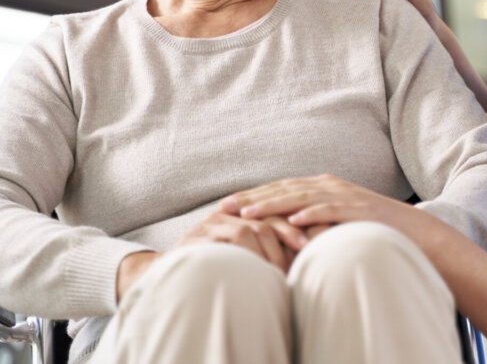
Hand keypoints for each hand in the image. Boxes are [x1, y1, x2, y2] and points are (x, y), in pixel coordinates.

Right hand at [174, 211, 307, 272]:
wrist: (168, 273)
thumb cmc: (213, 267)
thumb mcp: (243, 255)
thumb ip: (266, 250)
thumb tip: (304, 257)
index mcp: (243, 214)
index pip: (277, 213)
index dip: (298, 224)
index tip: (318, 238)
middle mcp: (231, 213)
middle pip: (269, 217)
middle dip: (290, 234)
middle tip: (307, 250)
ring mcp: (216, 221)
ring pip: (254, 227)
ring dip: (272, 250)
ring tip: (284, 269)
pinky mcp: (204, 233)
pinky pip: (236, 236)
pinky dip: (253, 251)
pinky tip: (263, 266)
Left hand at [220, 174, 419, 231]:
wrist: (414, 231)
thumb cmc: (370, 230)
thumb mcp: (335, 222)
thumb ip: (310, 223)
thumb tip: (281, 235)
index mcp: (322, 187)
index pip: (279, 188)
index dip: (252, 195)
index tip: (226, 204)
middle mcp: (329, 186)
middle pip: (284, 188)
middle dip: (253, 197)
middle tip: (225, 206)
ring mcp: (344, 196)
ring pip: (302, 196)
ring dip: (274, 203)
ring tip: (249, 212)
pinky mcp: (358, 209)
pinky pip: (331, 210)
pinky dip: (311, 213)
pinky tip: (293, 220)